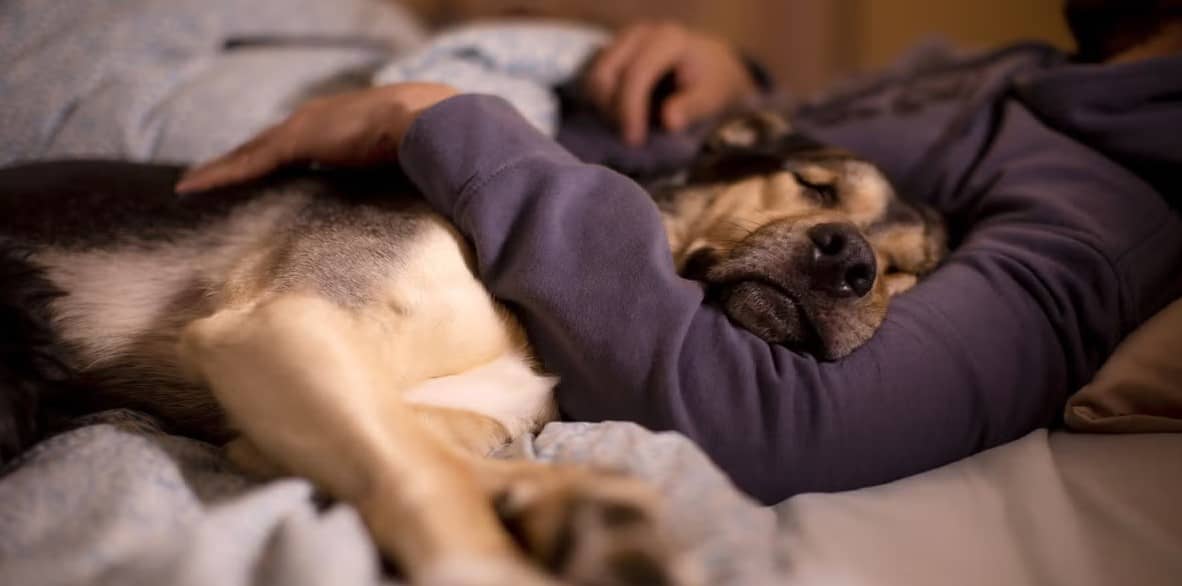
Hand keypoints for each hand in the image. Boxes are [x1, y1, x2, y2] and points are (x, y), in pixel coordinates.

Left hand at [175, 83, 458, 193]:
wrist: (435, 123)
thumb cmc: (435, 146)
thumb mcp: (413, 166)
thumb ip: (405, 180)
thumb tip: (419, 208)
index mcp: (347, 125)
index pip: (304, 145)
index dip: (282, 159)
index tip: (266, 176)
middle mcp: (321, 120)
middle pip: (270, 146)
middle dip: (244, 162)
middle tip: (216, 179)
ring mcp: (306, 129)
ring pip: (252, 153)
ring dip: (224, 169)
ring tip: (195, 185)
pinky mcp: (297, 140)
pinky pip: (249, 162)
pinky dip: (221, 174)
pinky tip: (193, 187)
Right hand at [582, 22, 759, 145]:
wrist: (713, 65)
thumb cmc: (714, 82)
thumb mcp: (712, 97)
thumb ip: (692, 108)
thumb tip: (669, 122)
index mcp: (666, 40)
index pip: (636, 74)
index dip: (630, 109)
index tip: (634, 140)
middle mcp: (639, 34)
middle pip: (604, 75)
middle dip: (612, 111)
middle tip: (631, 137)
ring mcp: (622, 41)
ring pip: (593, 80)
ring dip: (605, 110)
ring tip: (630, 126)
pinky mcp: (613, 53)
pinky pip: (594, 82)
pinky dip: (603, 104)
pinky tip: (624, 117)